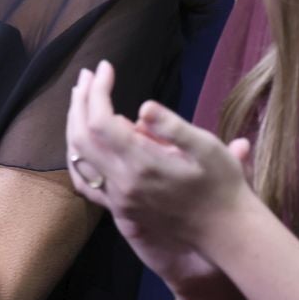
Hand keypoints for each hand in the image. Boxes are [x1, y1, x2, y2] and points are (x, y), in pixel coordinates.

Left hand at [65, 61, 254, 293]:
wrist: (225, 231)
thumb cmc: (222, 185)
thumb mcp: (208, 148)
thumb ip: (173, 127)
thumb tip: (143, 107)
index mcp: (144, 164)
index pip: (102, 121)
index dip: (98, 90)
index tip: (106, 67)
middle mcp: (123, 183)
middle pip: (82, 136)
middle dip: (81, 100)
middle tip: (87, 75)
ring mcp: (118, 198)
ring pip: (78, 158)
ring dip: (74, 124)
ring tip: (81, 98)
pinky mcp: (120, 208)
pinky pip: (85, 181)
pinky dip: (77, 155)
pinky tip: (81, 139)